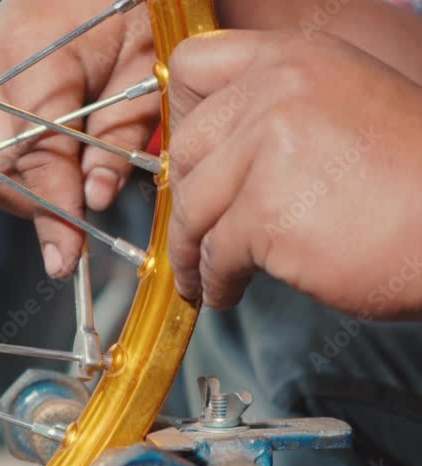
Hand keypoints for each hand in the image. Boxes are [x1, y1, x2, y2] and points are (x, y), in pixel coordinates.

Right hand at [0, 0, 157, 277]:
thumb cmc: (122, 13)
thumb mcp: (143, 72)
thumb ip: (118, 138)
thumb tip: (95, 200)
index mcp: (37, 57)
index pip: (33, 154)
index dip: (51, 210)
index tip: (67, 256)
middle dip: (31, 206)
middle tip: (71, 228)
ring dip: (13, 192)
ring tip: (56, 192)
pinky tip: (34, 167)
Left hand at [168, 30, 421, 319]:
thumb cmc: (413, 182)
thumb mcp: (347, 107)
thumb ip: (280, 112)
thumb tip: (216, 152)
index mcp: (295, 59)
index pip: (195, 66)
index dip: (182, 115)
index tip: (187, 157)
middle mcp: (277, 92)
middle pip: (188, 145)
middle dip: (185, 197)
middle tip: (194, 229)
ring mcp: (269, 149)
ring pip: (192, 206)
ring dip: (190, 250)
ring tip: (201, 276)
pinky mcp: (267, 212)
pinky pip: (215, 253)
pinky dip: (215, 281)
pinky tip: (226, 292)